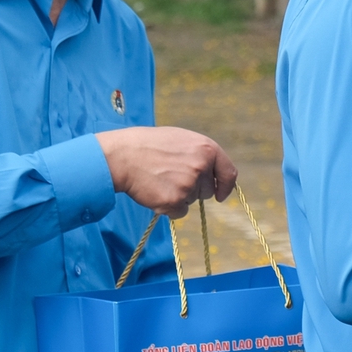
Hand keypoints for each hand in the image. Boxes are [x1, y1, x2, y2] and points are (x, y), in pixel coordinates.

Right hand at [96, 126, 237, 217]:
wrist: (121, 156)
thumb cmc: (149, 145)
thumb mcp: (182, 139)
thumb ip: (201, 155)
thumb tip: (214, 174)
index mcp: (207, 149)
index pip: (229, 173)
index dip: (226, 186)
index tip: (220, 195)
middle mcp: (201, 167)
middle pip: (208, 191)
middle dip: (194, 189)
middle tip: (171, 177)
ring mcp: (188, 185)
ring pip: (192, 201)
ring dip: (179, 196)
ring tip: (160, 180)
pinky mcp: (174, 201)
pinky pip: (179, 212)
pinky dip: (169, 207)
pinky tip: (156, 192)